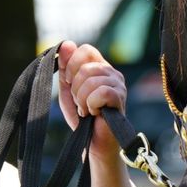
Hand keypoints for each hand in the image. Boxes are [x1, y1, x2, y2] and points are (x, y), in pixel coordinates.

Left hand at [57, 40, 126, 160]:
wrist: (92, 143)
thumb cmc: (82, 118)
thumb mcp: (68, 90)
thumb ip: (66, 68)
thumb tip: (67, 43)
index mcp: (99, 67)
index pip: (85, 50)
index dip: (72, 65)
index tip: (70, 83)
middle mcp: (111, 73)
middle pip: (86, 67)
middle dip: (76, 88)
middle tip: (81, 103)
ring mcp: (118, 85)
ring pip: (91, 80)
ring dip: (83, 99)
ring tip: (88, 110)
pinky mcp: (120, 98)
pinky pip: (100, 92)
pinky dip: (91, 105)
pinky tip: (95, 113)